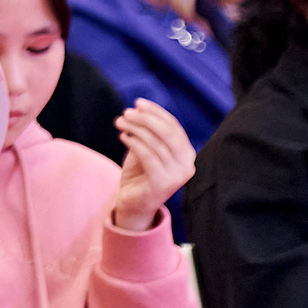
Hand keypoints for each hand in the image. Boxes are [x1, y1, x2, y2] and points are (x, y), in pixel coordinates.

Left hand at [110, 98, 195, 231]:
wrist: (133, 204)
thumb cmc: (139, 174)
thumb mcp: (145, 149)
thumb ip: (148, 133)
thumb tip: (140, 109)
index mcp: (187, 155)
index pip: (174, 127)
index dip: (157, 112)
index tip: (138, 103)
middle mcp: (187, 165)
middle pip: (168, 133)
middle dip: (146, 119)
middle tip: (126, 113)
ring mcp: (177, 176)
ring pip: (156, 143)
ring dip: (135, 128)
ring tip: (119, 122)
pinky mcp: (163, 183)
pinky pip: (148, 156)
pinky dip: (134, 142)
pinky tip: (123, 136)